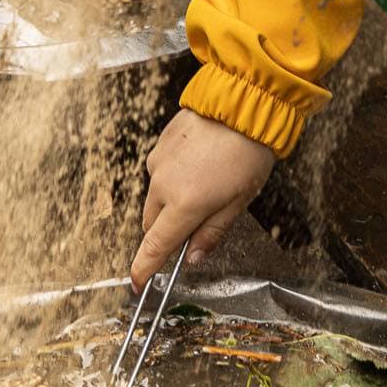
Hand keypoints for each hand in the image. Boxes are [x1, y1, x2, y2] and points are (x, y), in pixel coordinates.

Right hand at [129, 109, 275, 288]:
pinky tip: (199, 162)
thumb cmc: (248, 152)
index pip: (155, 247)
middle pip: (153, 223)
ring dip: (172, 200)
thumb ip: (212, 233)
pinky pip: (161, 169)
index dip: (144, 269)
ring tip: (206, 182)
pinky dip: (174, 174)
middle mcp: (164, 185)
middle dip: (169, 229)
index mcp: (184, 205)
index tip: (138, 283)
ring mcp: (159, 162)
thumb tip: (194, 257)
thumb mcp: (239, 201)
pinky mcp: (160, 143)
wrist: (243, 104)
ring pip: (157, 195)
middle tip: (198, 220)